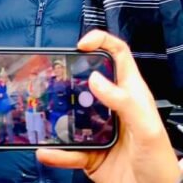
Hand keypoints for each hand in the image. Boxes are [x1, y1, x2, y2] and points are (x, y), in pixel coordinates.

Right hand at [36, 30, 181, 182]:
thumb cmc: (161, 163)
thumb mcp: (148, 129)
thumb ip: (124, 102)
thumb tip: (96, 79)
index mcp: (130, 94)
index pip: (117, 56)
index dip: (100, 42)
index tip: (81, 43)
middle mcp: (111, 107)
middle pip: (84, 81)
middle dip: (66, 78)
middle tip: (51, 79)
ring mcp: (97, 129)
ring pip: (69, 115)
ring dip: (54, 117)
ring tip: (41, 116)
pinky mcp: (88, 152)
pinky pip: (66, 149)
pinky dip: (55, 152)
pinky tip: (47, 151)